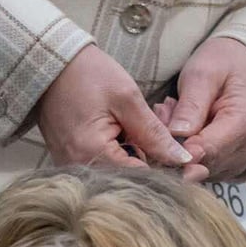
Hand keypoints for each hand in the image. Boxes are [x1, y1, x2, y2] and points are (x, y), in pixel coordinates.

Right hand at [37, 44, 196, 168]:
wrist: (47, 63)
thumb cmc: (85, 74)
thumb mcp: (126, 98)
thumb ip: (154, 133)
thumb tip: (182, 159)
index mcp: (92, 154)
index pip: (141, 178)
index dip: (172, 176)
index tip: (198, 169)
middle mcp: (81, 169)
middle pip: (132, 183)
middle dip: (162, 174)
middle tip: (193, 164)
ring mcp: (76, 169)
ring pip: (122, 179)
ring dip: (147, 167)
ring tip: (171, 154)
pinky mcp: (75, 164)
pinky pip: (109, 170)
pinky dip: (129, 162)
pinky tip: (146, 150)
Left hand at [166, 37, 245, 180]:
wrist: (240, 69)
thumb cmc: (221, 66)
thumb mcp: (202, 75)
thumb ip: (191, 105)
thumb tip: (178, 135)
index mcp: (245, 123)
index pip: (209, 150)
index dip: (180, 150)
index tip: (158, 132)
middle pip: (204, 164)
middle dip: (177, 146)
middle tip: (164, 113)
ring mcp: (242, 161)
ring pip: (201, 170)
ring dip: (181, 149)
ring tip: (174, 114)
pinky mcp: (232, 167)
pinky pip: (204, 170)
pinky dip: (188, 154)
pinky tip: (183, 130)